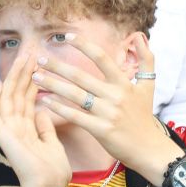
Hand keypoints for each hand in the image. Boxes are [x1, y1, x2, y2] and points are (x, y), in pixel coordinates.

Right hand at [0, 51, 71, 186]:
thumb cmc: (54, 172)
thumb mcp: (52, 144)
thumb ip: (45, 128)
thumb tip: (42, 111)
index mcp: (27, 130)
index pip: (27, 100)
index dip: (31, 81)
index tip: (39, 63)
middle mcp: (16, 128)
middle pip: (17, 95)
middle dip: (23, 73)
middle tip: (30, 52)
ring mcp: (8, 132)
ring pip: (7, 99)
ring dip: (14, 78)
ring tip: (22, 58)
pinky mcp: (3, 136)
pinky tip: (0, 83)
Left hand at [34, 34, 178, 181]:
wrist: (149, 149)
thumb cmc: (144, 117)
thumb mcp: (149, 87)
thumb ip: (147, 60)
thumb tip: (141, 38)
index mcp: (123, 83)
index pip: (101, 58)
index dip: (83, 45)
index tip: (66, 37)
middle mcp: (115, 96)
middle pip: (81, 76)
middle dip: (57, 66)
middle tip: (39, 58)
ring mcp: (108, 113)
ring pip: (75, 95)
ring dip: (53, 85)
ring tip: (36, 77)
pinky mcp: (101, 130)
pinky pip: (76, 116)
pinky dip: (60, 108)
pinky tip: (46, 101)